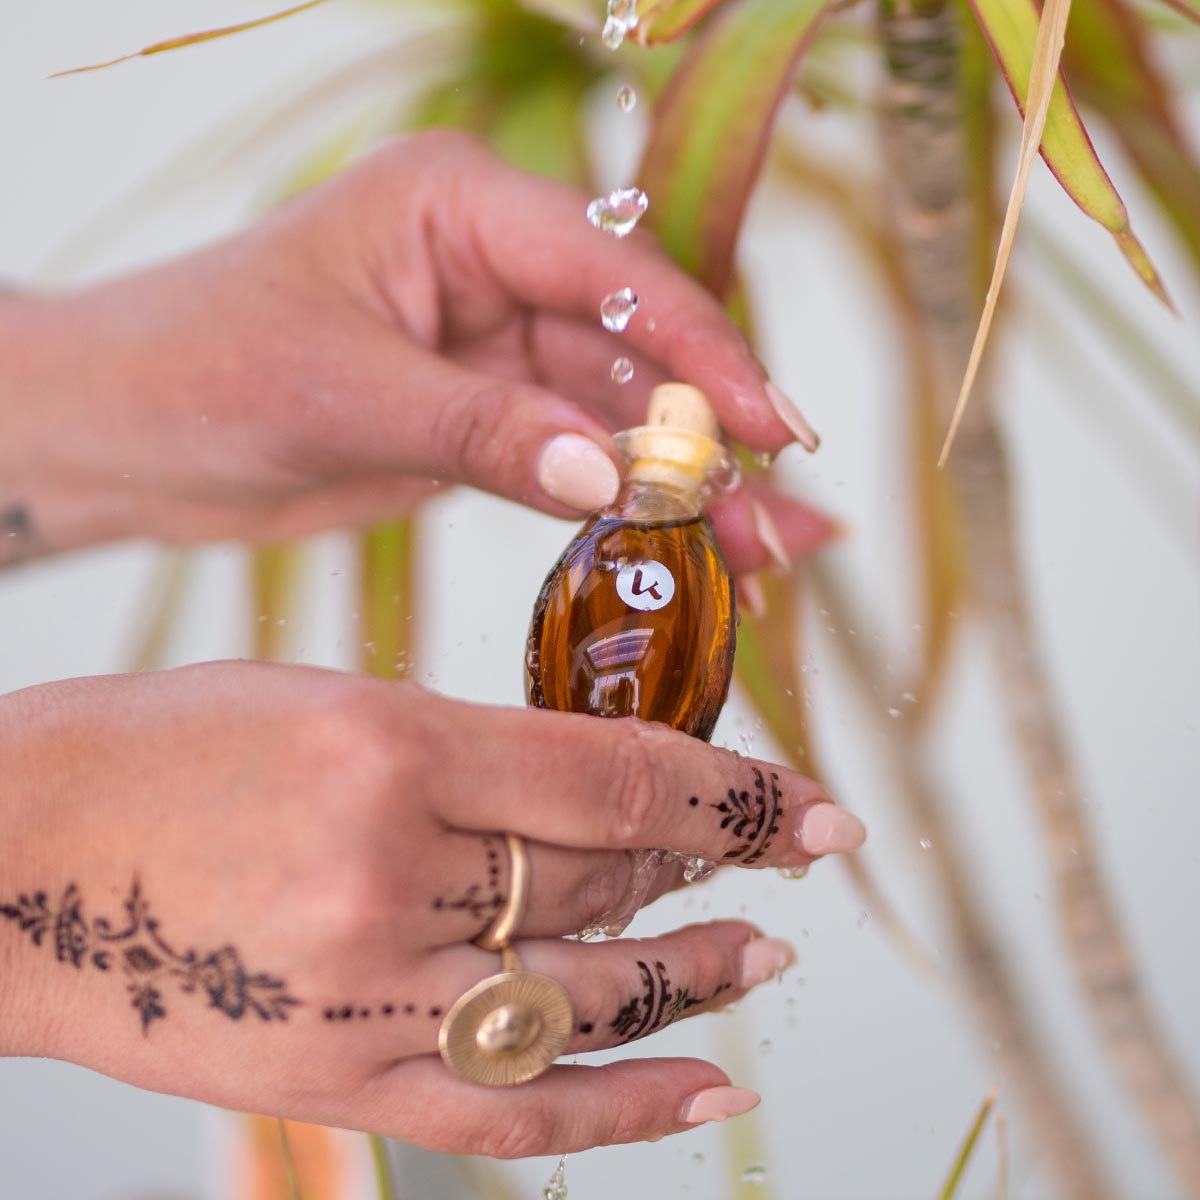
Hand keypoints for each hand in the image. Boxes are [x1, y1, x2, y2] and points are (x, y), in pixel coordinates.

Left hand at [0, 131, 826, 572]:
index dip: (704, 351)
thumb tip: (613, 477)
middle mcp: (493, 263)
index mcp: (460, 205)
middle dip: (710, 438)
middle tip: (783, 519)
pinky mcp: (488, 414)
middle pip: (636, 349)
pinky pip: (579, 455)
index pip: (615, 272)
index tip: (769, 429)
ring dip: (685, 484)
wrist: (130, 434)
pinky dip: (633, 502)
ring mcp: (495, 343)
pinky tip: (695, 542)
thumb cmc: (202, 371)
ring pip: (619, 413)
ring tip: (763, 554)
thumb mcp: (345, 394)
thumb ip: (484, 430)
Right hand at [0, 661, 864, 1155]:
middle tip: (769, 855)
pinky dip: (620, 1107)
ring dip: (691, 978)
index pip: (616, 781)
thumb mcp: (332, 698)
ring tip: (759, 958)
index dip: (738, 796)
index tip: (815, 806)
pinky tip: (709, 1090)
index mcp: (388, 746)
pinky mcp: (337, 1080)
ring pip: (582, 995)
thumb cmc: (168, 748)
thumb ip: (473, 748)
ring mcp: (366, 995)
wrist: (16, 858)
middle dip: (708, 865)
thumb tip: (608, 792)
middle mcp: (390, 876)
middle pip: (606, 882)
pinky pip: (509, 1109)